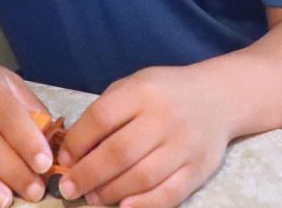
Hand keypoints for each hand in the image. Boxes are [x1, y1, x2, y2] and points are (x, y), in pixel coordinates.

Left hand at [57, 65, 230, 207]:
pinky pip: (169, 193)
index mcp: (142, 91)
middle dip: (88, 175)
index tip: (63, 160)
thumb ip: (107, 111)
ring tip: (93, 198)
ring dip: (111, 192)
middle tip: (69, 188)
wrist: (218, 98)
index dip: (77, 143)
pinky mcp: (199, 168)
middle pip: (119, 152)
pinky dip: (144, 204)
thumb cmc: (165, 92)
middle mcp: (164, 116)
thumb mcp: (134, 86)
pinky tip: (124, 207)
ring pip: (142, 176)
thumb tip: (74, 149)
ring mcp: (183, 144)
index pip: (101, 118)